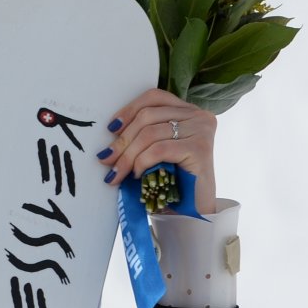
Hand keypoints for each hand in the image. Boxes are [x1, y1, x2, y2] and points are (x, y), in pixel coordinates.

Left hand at [99, 88, 218, 213]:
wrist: (193, 210)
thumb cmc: (171, 179)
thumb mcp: (155, 149)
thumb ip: (142, 134)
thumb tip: (109, 132)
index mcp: (187, 111)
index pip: (153, 98)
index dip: (128, 110)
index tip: (111, 129)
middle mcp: (198, 116)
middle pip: (147, 116)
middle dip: (122, 140)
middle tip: (106, 160)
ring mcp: (201, 130)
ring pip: (150, 133)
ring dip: (128, 155)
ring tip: (117, 173)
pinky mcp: (200, 148)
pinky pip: (158, 149)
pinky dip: (142, 162)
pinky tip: (138, 174)